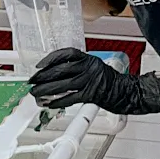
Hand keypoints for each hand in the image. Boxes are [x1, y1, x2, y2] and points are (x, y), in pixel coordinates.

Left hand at [29, 48, 159, 114]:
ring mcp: (90, 81)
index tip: (39, 65)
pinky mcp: (91, 95)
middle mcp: (88, 68)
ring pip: (63, 85)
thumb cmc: (109, 81)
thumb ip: (77, 68)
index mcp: (88, 59)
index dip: (51, 58)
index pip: (66, 54)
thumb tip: (54, 74)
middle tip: (32, 82)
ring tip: (36, 94)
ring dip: (46, 90)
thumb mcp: (93, 68)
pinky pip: (70, 98)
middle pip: (60, 70)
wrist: (127, 92)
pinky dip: (58, 101)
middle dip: (43, 76)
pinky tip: (49, 104)